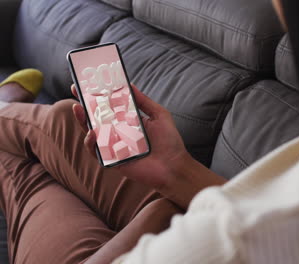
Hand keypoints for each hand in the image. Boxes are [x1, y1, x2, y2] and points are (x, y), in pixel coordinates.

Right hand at [71, 84, 188, 189]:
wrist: (174, 166)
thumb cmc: (169, 142)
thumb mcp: (159, 115)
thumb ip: (143, 101)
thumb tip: (130, 84)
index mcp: (129, 120)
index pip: (110, 105)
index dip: (99, 94)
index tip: (88, 82)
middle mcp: (119, 132)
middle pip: (97, 117)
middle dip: (84, 103)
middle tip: (76, 90)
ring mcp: (114, 146)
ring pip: (92, 132)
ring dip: (82, 120)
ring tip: (78, 108)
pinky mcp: (112, 160)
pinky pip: (96, 151)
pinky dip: (91, 142)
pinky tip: (92, 133)